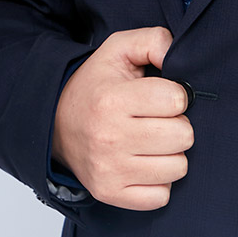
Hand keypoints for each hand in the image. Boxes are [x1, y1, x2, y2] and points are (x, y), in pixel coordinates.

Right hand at [52, 26, 192, 210]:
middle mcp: (110, 137)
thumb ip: (154, 40)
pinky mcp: (110, 194)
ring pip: (178, 167)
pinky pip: (161, 196)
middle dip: (177, 124)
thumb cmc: (96, 85)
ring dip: (171, 154)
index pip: (177, 99)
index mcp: (113, 99)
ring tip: (151, 141)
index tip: (160, 96)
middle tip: (157, 120)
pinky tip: (145, 163)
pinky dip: (159, 181)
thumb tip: (179, 55)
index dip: (176, 95)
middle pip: (183, 136)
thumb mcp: (119, 49)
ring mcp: (109, 170)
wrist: (55, 123)